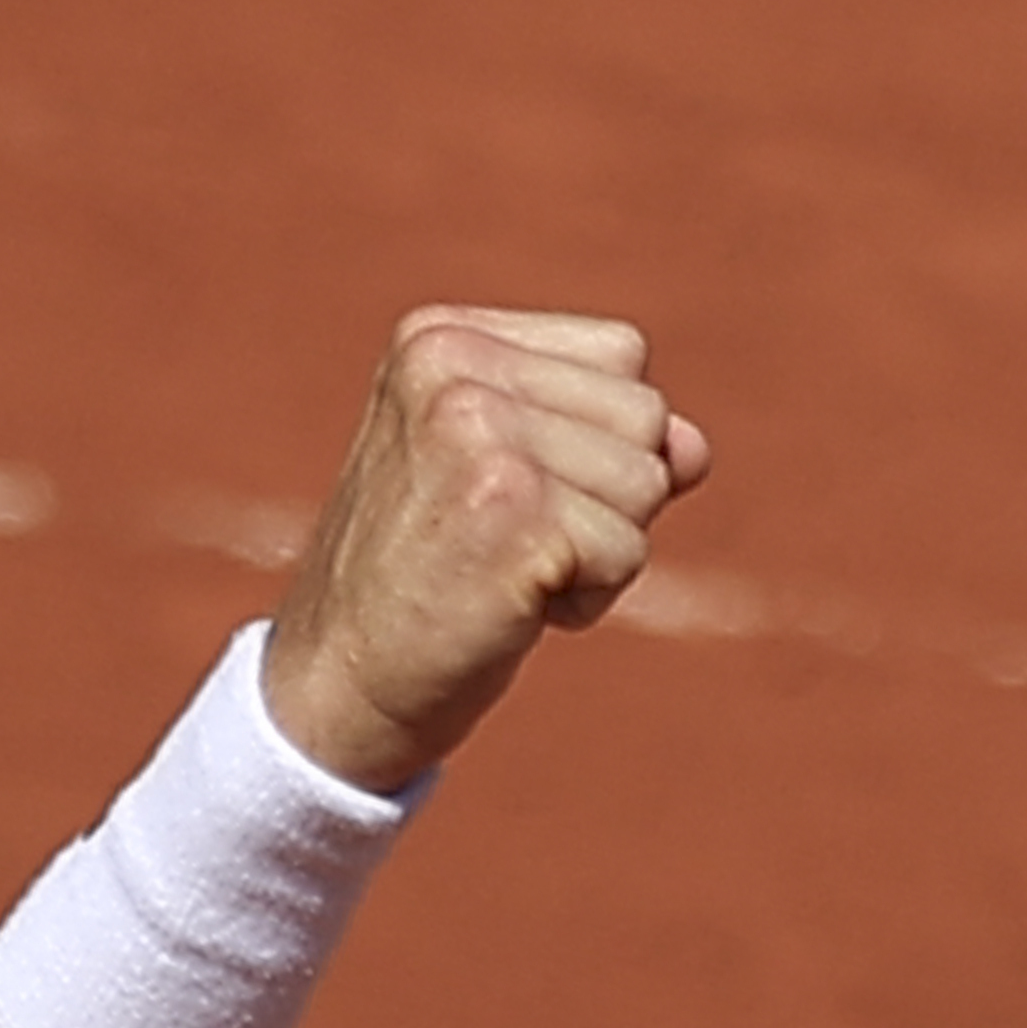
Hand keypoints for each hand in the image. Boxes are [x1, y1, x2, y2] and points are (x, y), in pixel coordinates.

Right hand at [257, 308, 711, 795]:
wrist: (334, 689)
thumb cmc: (426, 581)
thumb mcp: (504, 475)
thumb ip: (603, 436)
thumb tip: (692, 446)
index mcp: (440, 337)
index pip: (620, 356)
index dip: (595, 442)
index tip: (503, 493)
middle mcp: (452, 368)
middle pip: (644, 415)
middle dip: (606, 497)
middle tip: (503, 542)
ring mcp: (478, 435)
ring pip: (648, 481)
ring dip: (600, 552)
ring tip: (503, 573)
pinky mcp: (511, 512)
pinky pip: (630, 552)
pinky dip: (588, 602)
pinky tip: (507, 608)